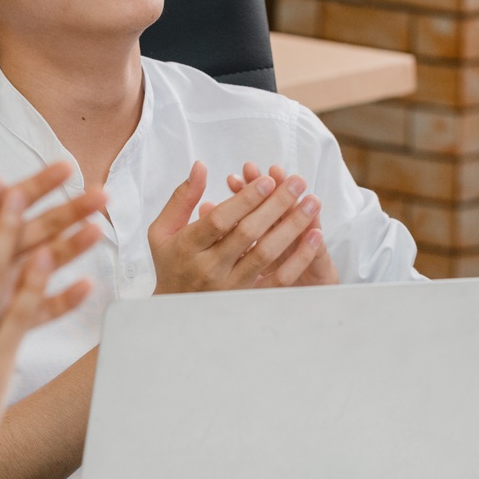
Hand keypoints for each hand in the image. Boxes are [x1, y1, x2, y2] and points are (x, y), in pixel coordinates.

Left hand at [0, 163, 104, 357]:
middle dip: (68, 210)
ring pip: (42, 267)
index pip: (5, 205)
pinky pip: (34, 316)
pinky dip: (61, 302)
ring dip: (72, 247)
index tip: (65, 166)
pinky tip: (86, 287)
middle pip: (34, 230)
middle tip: (100, 193)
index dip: (35, 184)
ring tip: (99, 229)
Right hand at [148, 161, 326, 292]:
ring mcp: (230, 286)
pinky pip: (279, 280)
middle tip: (297, 182)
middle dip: (275, 205)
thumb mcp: (164, 231)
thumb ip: (183, 198)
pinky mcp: (247, 299)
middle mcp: (209, 268)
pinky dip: (299, 258)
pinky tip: (314, 236)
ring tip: (312, 202)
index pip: (220, 220)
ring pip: (266, 254)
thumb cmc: (171, 263)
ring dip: (292, 226)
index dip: (245, 199)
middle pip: (247, 234)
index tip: (267, 180)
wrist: (175, 312)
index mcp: (187, 247)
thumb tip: (200, 166)